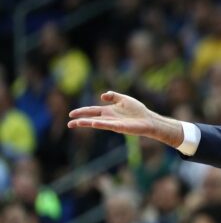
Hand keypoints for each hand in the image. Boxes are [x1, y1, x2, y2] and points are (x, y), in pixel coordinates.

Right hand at [68, 91, 183, 147]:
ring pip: (97, 123)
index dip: (82, 112)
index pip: (92, 111)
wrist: (149, 119)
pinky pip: (108, 125)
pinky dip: (100, 124)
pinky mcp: (120, 127)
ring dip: (86, 123)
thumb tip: (102, 95)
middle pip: (91, 118)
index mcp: (108, 111)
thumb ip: (113, 96)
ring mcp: (114, 123)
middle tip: (69, 124)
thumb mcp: (124, 99)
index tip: (71, 114)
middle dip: (80, 121)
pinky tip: (93, 123)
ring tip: (77, 123)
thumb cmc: (138, 110)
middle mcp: (109, 118)